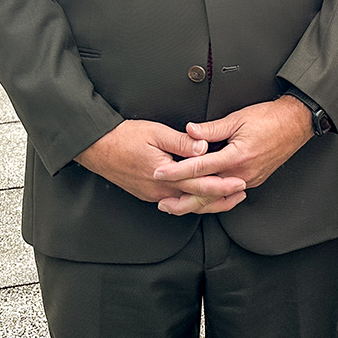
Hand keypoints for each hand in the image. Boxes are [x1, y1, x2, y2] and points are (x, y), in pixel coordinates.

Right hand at [74, 119, 247, 213]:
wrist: (97, 147)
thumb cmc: (124, 137)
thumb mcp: (156, 133)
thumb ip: (182, 142)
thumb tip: (203, 147)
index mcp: (165, 175)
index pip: (200, 185)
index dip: (222, 184)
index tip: (239, 182)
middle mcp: (160, 190)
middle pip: (196, 200)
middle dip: (220, 198)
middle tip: (240, 194)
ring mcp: (153, 194)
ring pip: (185, 204)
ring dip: (206, 202)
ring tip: (225, 197)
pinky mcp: (148, 193)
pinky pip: (174, 201)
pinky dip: (190, 201)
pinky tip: (199, 197)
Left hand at [152, 97, 313, 197]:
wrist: (296, 123)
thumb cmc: (270, 118)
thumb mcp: (237, 118)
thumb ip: (211, 128)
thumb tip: (190, 130)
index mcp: (237, 156)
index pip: (199, 167)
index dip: (176, 171)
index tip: (160, 173)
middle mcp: (242, 172)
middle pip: (207, 193)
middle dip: (182, 199)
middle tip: (163, 202)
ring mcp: (249, 178)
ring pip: (218, 198)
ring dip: (196, 203)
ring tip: (177, 205)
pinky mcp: (253, 179)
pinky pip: (228, 194)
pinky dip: (213, 198)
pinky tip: (202, 199)